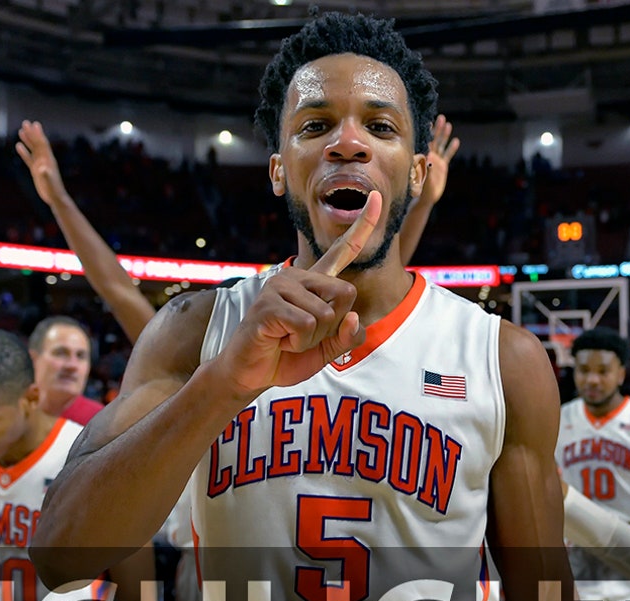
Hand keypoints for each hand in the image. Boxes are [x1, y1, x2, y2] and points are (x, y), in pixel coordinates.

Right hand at [15, 120, 67, 205]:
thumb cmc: (54, 190)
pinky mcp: (36, 170)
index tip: (34, 124)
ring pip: (33, 149)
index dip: (38, 134)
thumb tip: (42, 168)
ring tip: (21, 130)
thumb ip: (46, 175)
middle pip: (37, 143)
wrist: (55, 198)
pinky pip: (29, 158)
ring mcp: (40, 164)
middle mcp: (45, 159)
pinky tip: (18, 145)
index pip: (42, 144)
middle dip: (32, 133)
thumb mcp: (49, 183)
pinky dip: (24, 152)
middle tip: (26, 122)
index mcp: (48, 160)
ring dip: (28, 140)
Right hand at [211, 192, 380, 396]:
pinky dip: (298, 343)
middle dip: (331, 327)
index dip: (362, 225)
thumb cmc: (286, 357)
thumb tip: (354, 317)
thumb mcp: (327, 350)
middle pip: (346, 294)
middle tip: (302, 335)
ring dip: (310, 339)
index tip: (378, 198)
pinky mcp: (268, 303)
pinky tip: (279, 340)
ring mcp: (280, 286)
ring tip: (287, 339)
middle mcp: (298, 276)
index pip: (343, 251)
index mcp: (315, 282)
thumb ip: (347, 337)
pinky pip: (306, 324)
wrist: (251, 373)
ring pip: (326, 315)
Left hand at [420, 115, 460, 205]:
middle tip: (440, 117)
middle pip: (434, 140)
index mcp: (422, 157)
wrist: (425, 198)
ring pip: (441, 145)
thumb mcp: (422, 179)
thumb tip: (429, 158)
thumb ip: (425, 168)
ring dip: (445, 135)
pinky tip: (456, 141)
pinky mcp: (442, 166)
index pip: (425, 142)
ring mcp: (436, 160)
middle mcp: (429, 157)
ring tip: (448, 124)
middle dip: (437, 129)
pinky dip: (452, 148)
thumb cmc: (419, 189)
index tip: (427, 121)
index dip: (426, 132)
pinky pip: (448, 155)